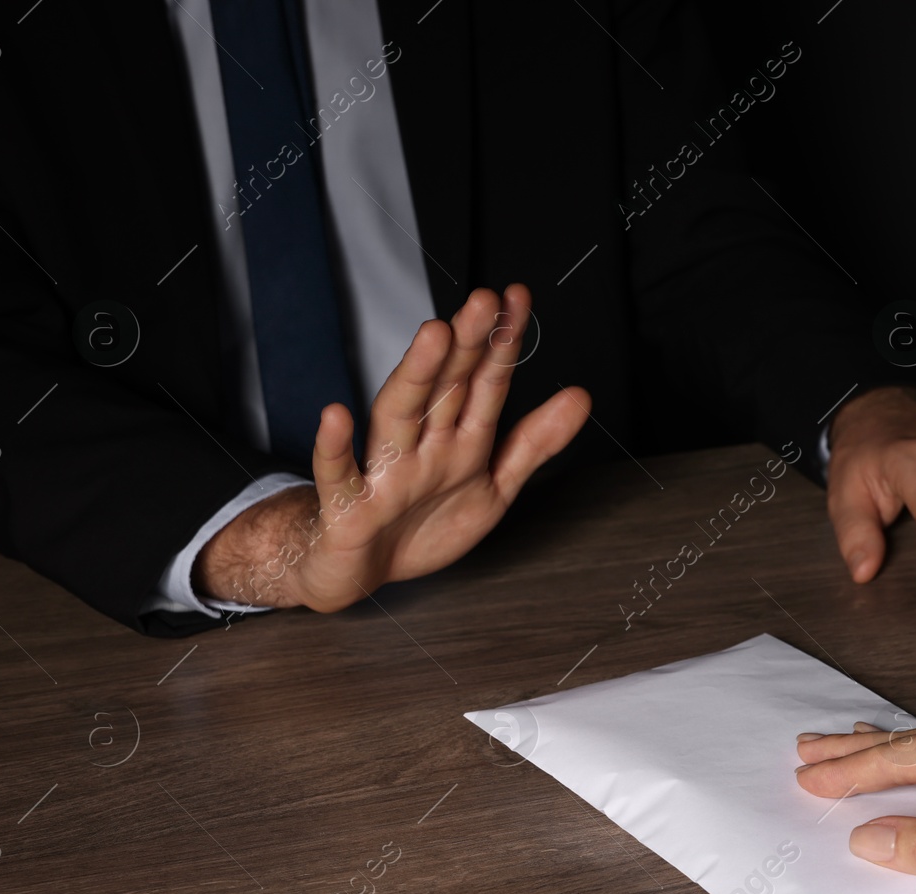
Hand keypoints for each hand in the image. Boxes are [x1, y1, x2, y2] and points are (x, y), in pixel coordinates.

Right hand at [195, 284, 588, 611]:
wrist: (363, 572)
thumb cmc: (423, 523)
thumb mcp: (493, 486)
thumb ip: (533, 443)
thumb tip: (581, 397)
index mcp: (459, 440)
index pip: (485, 384)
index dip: (503, 344)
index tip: (518, 298)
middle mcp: (422, 445)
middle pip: (445, 388)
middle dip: (467, 345)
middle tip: (485, 301)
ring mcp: (384, 471)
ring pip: (399, 416)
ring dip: (415, 376)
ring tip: (434, 335)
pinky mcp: (348, 505)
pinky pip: (339, 474)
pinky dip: (335, 448)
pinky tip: (336, 416)